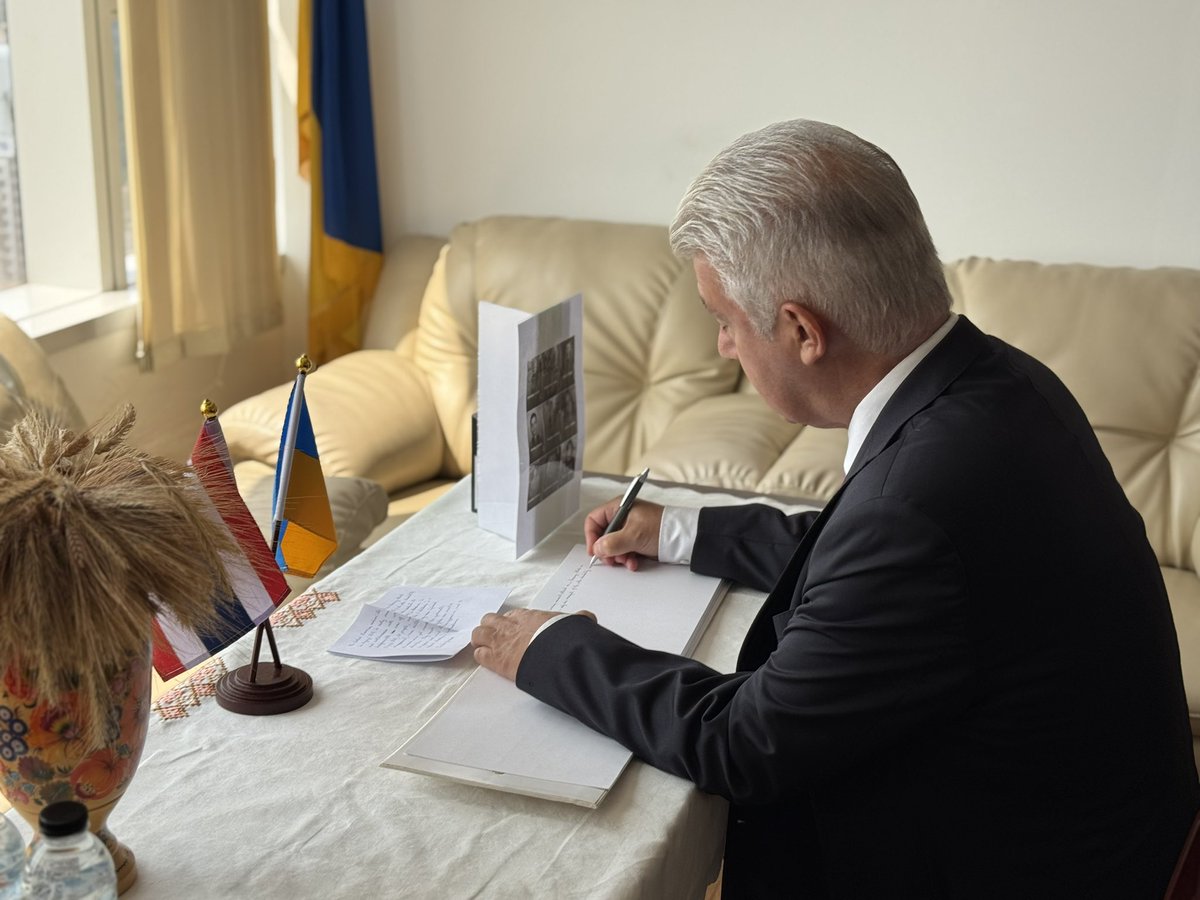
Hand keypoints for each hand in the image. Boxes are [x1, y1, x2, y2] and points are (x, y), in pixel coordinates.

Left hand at [472, 608, 594, 680]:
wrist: (557, 653)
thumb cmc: (564, 638)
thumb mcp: (574, 623)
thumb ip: (578, 619)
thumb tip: (587, 617)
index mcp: (528, 616)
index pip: (511, 615)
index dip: (510, 623)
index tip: (514, 629)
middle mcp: (510, 626)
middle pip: (489, 620)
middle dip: (491, 628)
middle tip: (497, 638)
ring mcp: (500, 641)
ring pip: (478, 634)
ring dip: (481, 640)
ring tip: (486, 647)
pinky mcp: (495, 659)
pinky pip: (479, 654)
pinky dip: (481, 656)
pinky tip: (487, 660)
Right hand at [584, 498, 662, 570]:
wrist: (684, 538)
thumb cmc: (662, 527)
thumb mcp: (634, 535)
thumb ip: (612, 543)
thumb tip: (597, 548)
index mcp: (620, 507)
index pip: (595, 519)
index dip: (592, 535)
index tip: (594, 550)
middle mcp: (623, 517)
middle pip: (603, 535)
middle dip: (607, 550)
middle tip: (612, 560)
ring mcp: (631, 530)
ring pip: (614, 546)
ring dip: (619, 557)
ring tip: (627, 561)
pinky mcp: (638, 541)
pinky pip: (625, 551)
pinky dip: (628, 559)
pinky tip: (634, 563)